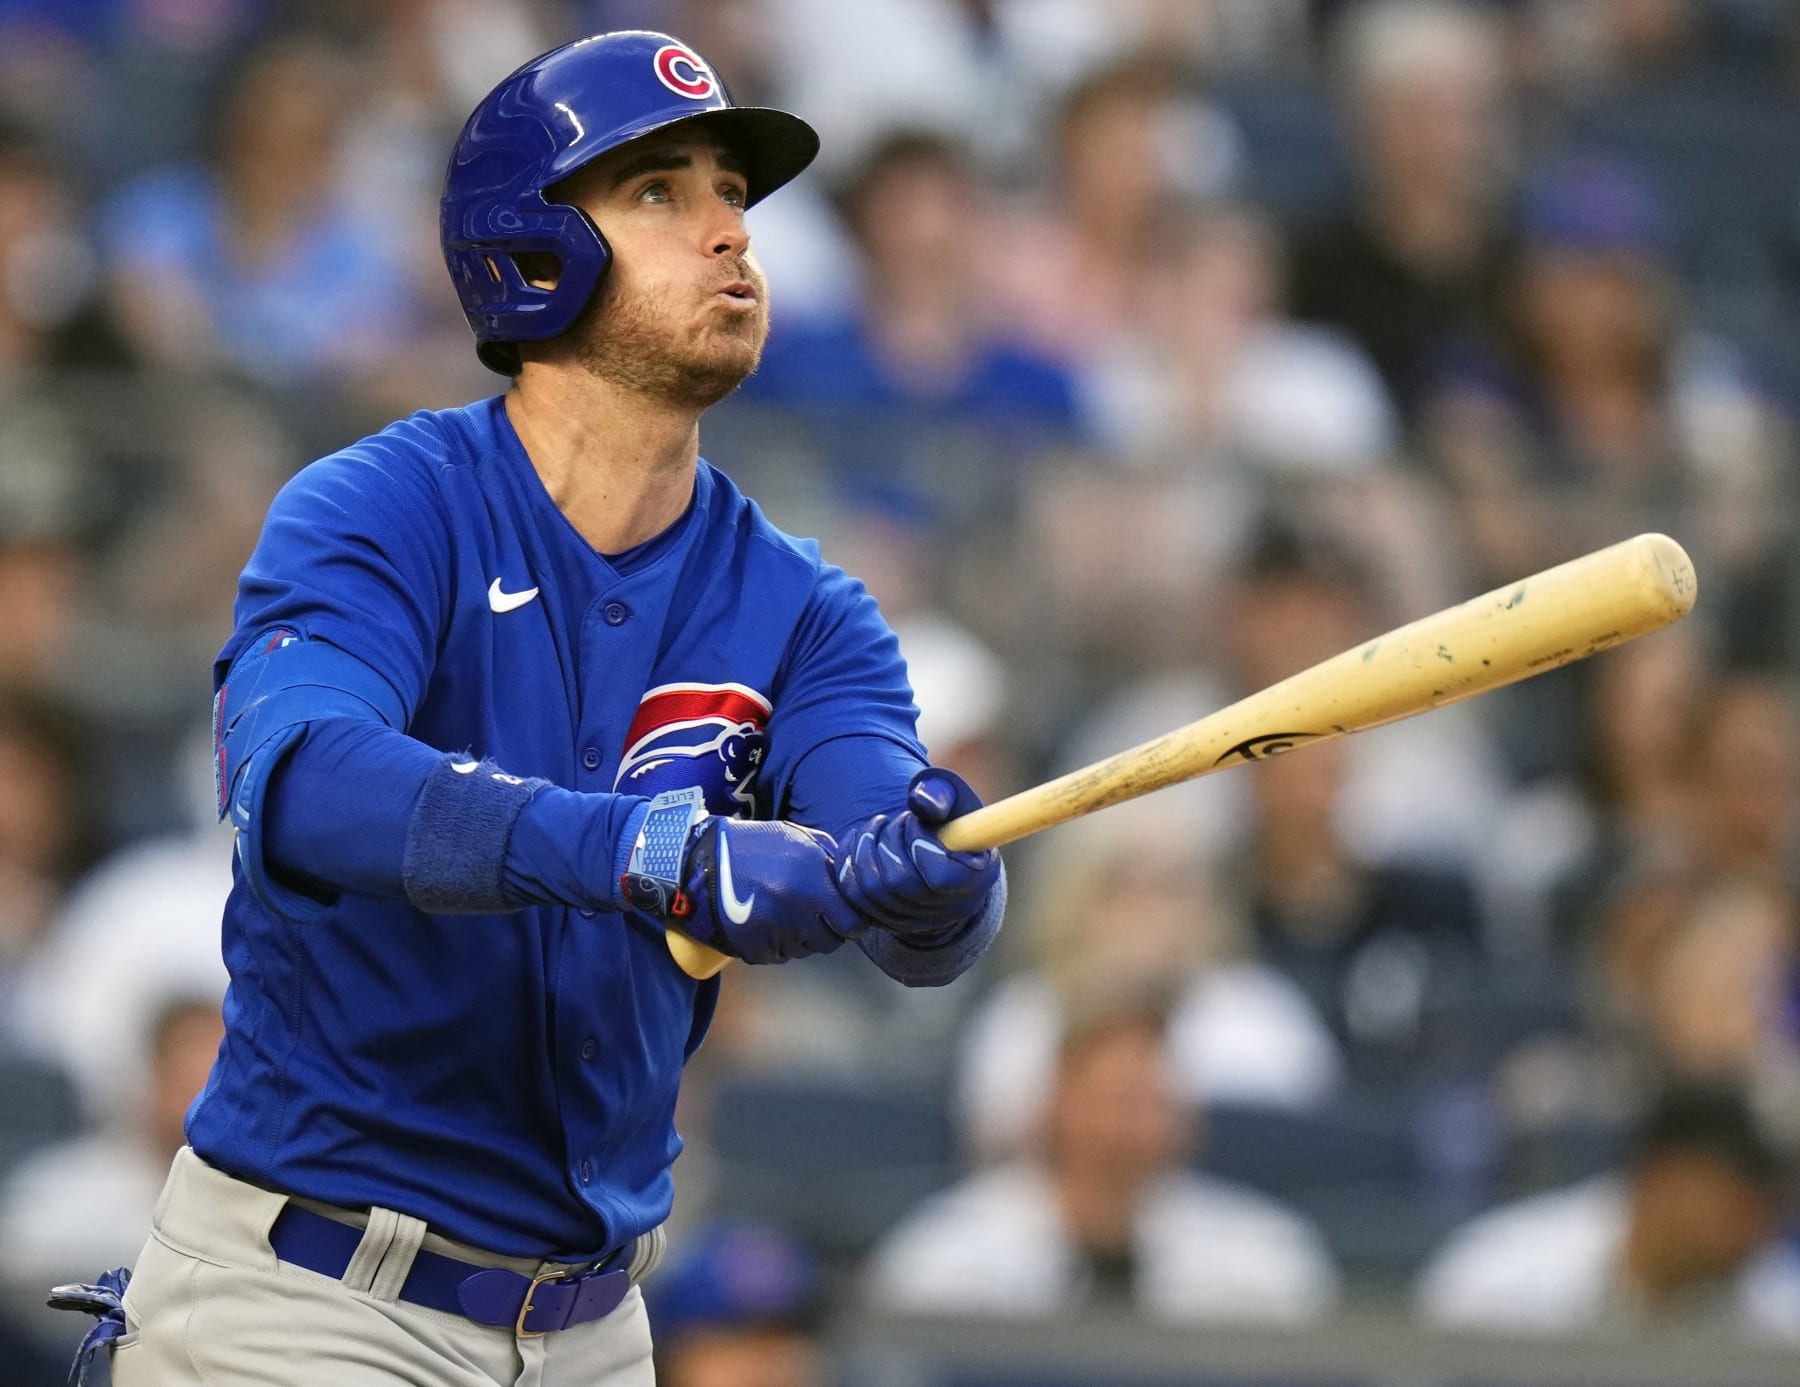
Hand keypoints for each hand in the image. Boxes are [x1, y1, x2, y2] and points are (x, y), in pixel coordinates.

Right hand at [622, 814, 863, 964]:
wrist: (700, 864)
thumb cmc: (753, 846)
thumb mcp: (797, 837)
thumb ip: (829, 858)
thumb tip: (849, 878)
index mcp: (814, 887)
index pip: (853, 924)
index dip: (851, 919)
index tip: (843, 912)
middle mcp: (799, 916)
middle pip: (831, 942)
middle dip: (828, 929)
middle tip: (814, 912)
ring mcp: (777, 936)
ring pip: (806, 949)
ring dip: (802, 936)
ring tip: (785, 912)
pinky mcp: (756, 951)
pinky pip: (780, 955)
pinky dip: (778, 943)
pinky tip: (767, 922)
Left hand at [834, 768, 999, 938]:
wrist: (936, 851)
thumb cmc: (949, 821)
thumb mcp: (954, 799)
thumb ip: (940, 793)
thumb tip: (920, 800)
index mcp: (974, 881)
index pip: (940, 876)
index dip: (919, 843)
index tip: (916, 822)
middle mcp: (945, 911)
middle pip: (898, 882)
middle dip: (889, 840)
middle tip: (896, 820)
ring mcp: (913, 921)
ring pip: (870, 890)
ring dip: (865, 848)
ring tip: (880, 827)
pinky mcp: (884, 921)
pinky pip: (852, 896)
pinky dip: (848, 862)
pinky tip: (861, 841)